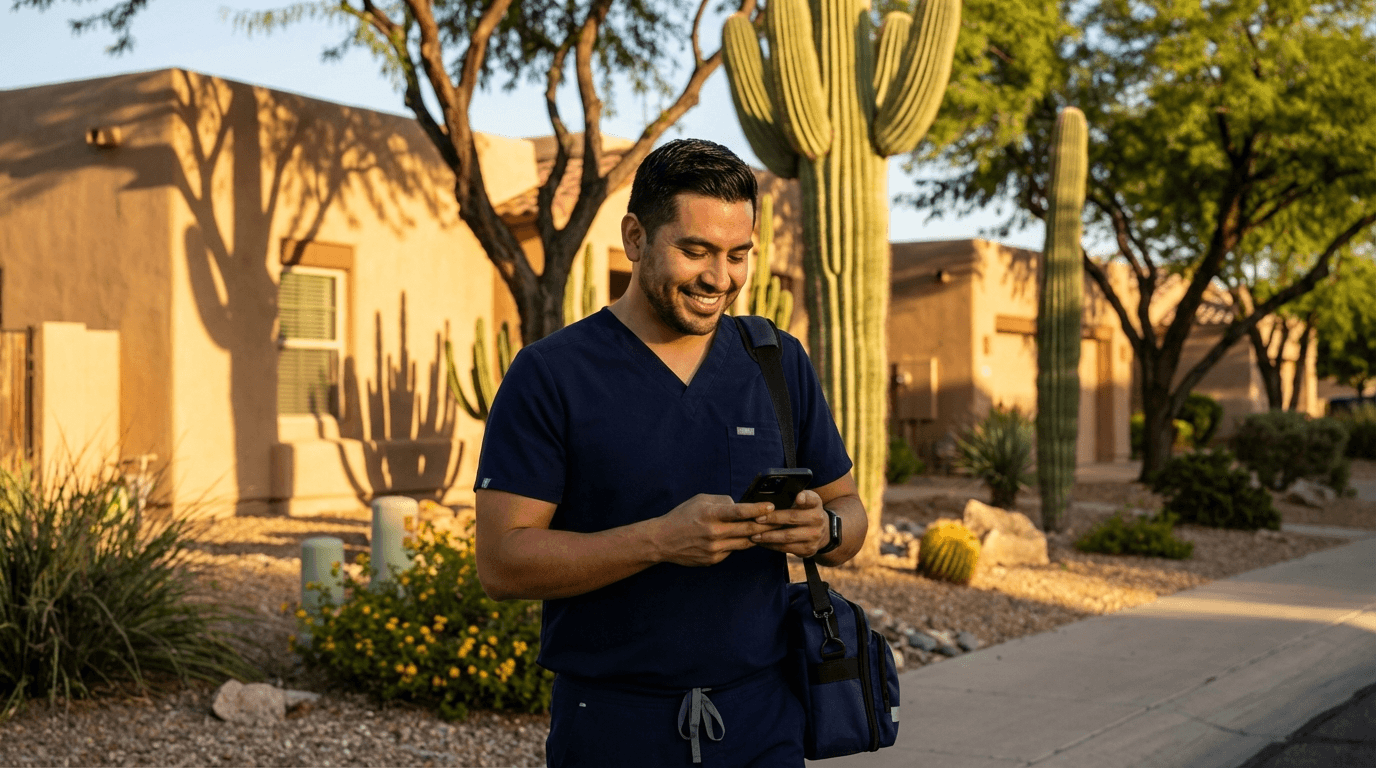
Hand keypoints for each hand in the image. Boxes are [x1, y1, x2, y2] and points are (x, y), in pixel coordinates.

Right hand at [649, 494, 778, 566]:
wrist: (663, 541)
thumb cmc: (682, 516)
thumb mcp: (700, 500)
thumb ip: (723, 501)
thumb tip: (740, 506)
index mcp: (710, 514)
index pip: (739, 512)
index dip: (757, 509)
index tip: (771, 507)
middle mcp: (714, 533)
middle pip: (747, 529)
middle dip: (766, 525)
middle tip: (780, 520)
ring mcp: (715, 549)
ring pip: (744, 542)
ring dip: (757, 536)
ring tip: (769, 530)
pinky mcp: (714, 559)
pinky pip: (732, 550)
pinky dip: (738, 544)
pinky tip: (741, 539)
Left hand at [749, 490, 829, 556]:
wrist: (822, 532)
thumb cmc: (805, 512)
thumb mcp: (805, 500)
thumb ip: (795, 495)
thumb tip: (777, 495)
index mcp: (816, 504)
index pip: (811, 499)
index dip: (805, 498)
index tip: (798, 497)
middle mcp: (818, 520)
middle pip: (793, 518)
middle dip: (773, 519)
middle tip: (757, 519)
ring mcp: (814, 537)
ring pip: (788, 536)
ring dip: (769, 536)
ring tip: (754, 535)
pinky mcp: (808, 550)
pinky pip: (787, 548)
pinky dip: (772, 545)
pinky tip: (762, 542)